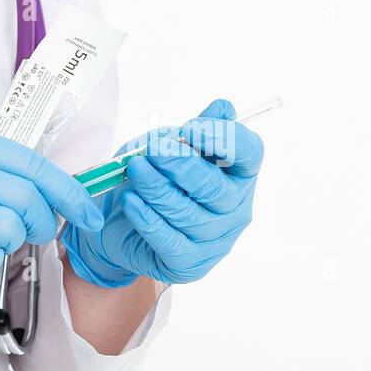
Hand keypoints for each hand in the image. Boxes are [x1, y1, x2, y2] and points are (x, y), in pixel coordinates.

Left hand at [61, 99, 263, 287]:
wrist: (121, 225)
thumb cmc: (154, 180)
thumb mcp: (170, 146)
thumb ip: (195, 131)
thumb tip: (223, 108)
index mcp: (238, 175)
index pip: (250, 154)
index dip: (224, 139)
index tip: (191, 128)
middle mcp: (234, 208)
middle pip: (215, 187)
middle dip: (181, 164)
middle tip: (154, 150)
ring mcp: (215, 239)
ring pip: (187, 213)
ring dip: (157, 188)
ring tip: (135, 170)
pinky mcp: (190, 263)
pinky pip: (168, 240)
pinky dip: (147, 218)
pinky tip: (131, 201)